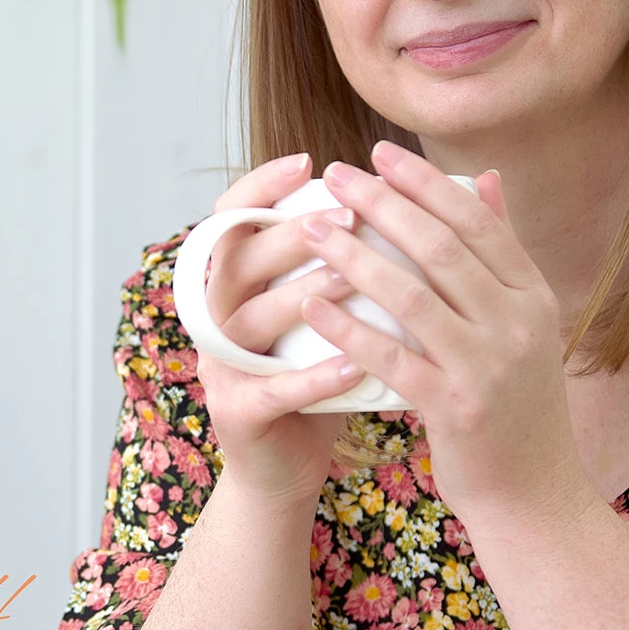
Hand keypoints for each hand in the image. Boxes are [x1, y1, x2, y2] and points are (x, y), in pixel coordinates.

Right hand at [183, 153, 369, 509]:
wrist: (287, 467)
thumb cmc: (317, 376)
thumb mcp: (331, 311)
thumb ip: (351, 259)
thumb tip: (411, 199)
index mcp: (234, 283)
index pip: (231, 219)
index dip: (260, 186)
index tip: (308, 161)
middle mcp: (217, 317)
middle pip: (236, 260)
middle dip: (291, 234)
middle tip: (347, 216)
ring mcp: (221, 366)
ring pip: (249, 320)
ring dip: (300, 297)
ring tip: (352, 280)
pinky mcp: (237, 413)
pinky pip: (272, 390)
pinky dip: (313, 376)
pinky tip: (356, 365)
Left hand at [295, 142, 593, 531]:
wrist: (535, 495)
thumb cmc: (515, 404)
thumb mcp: (524, 323)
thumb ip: (501, 254)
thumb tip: (487, 177)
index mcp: (533, 295)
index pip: (477, 221)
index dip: (426, 183)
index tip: (380, 153)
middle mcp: (518, 323)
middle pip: (441, 247)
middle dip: (383, 204)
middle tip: (335, 176)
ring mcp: (489, 366)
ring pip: (412, 295)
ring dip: (355, 256)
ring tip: (311, 228)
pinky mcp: (457, 409)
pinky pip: (392, 357)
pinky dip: (349, 327)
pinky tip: (312, 303)